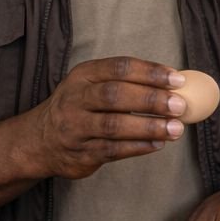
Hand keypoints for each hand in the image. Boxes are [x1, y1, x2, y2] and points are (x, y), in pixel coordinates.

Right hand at [21, 57, 185, 179]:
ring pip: (113, 126)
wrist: (39, 141)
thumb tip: (175, 84)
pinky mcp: (80, 153)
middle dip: (151, 100)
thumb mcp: (92, 85)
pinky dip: (138, 147)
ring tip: (175, 129)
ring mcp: (75, 127)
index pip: (119, 68)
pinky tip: (158, 144)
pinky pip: (112, 150)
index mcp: (83, 75)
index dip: (150, 72)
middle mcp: (75, 99)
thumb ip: (127, 83)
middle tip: (180, 105)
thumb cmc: (79, 107)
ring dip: (149, 127)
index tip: (177, 79)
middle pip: (115, 95)